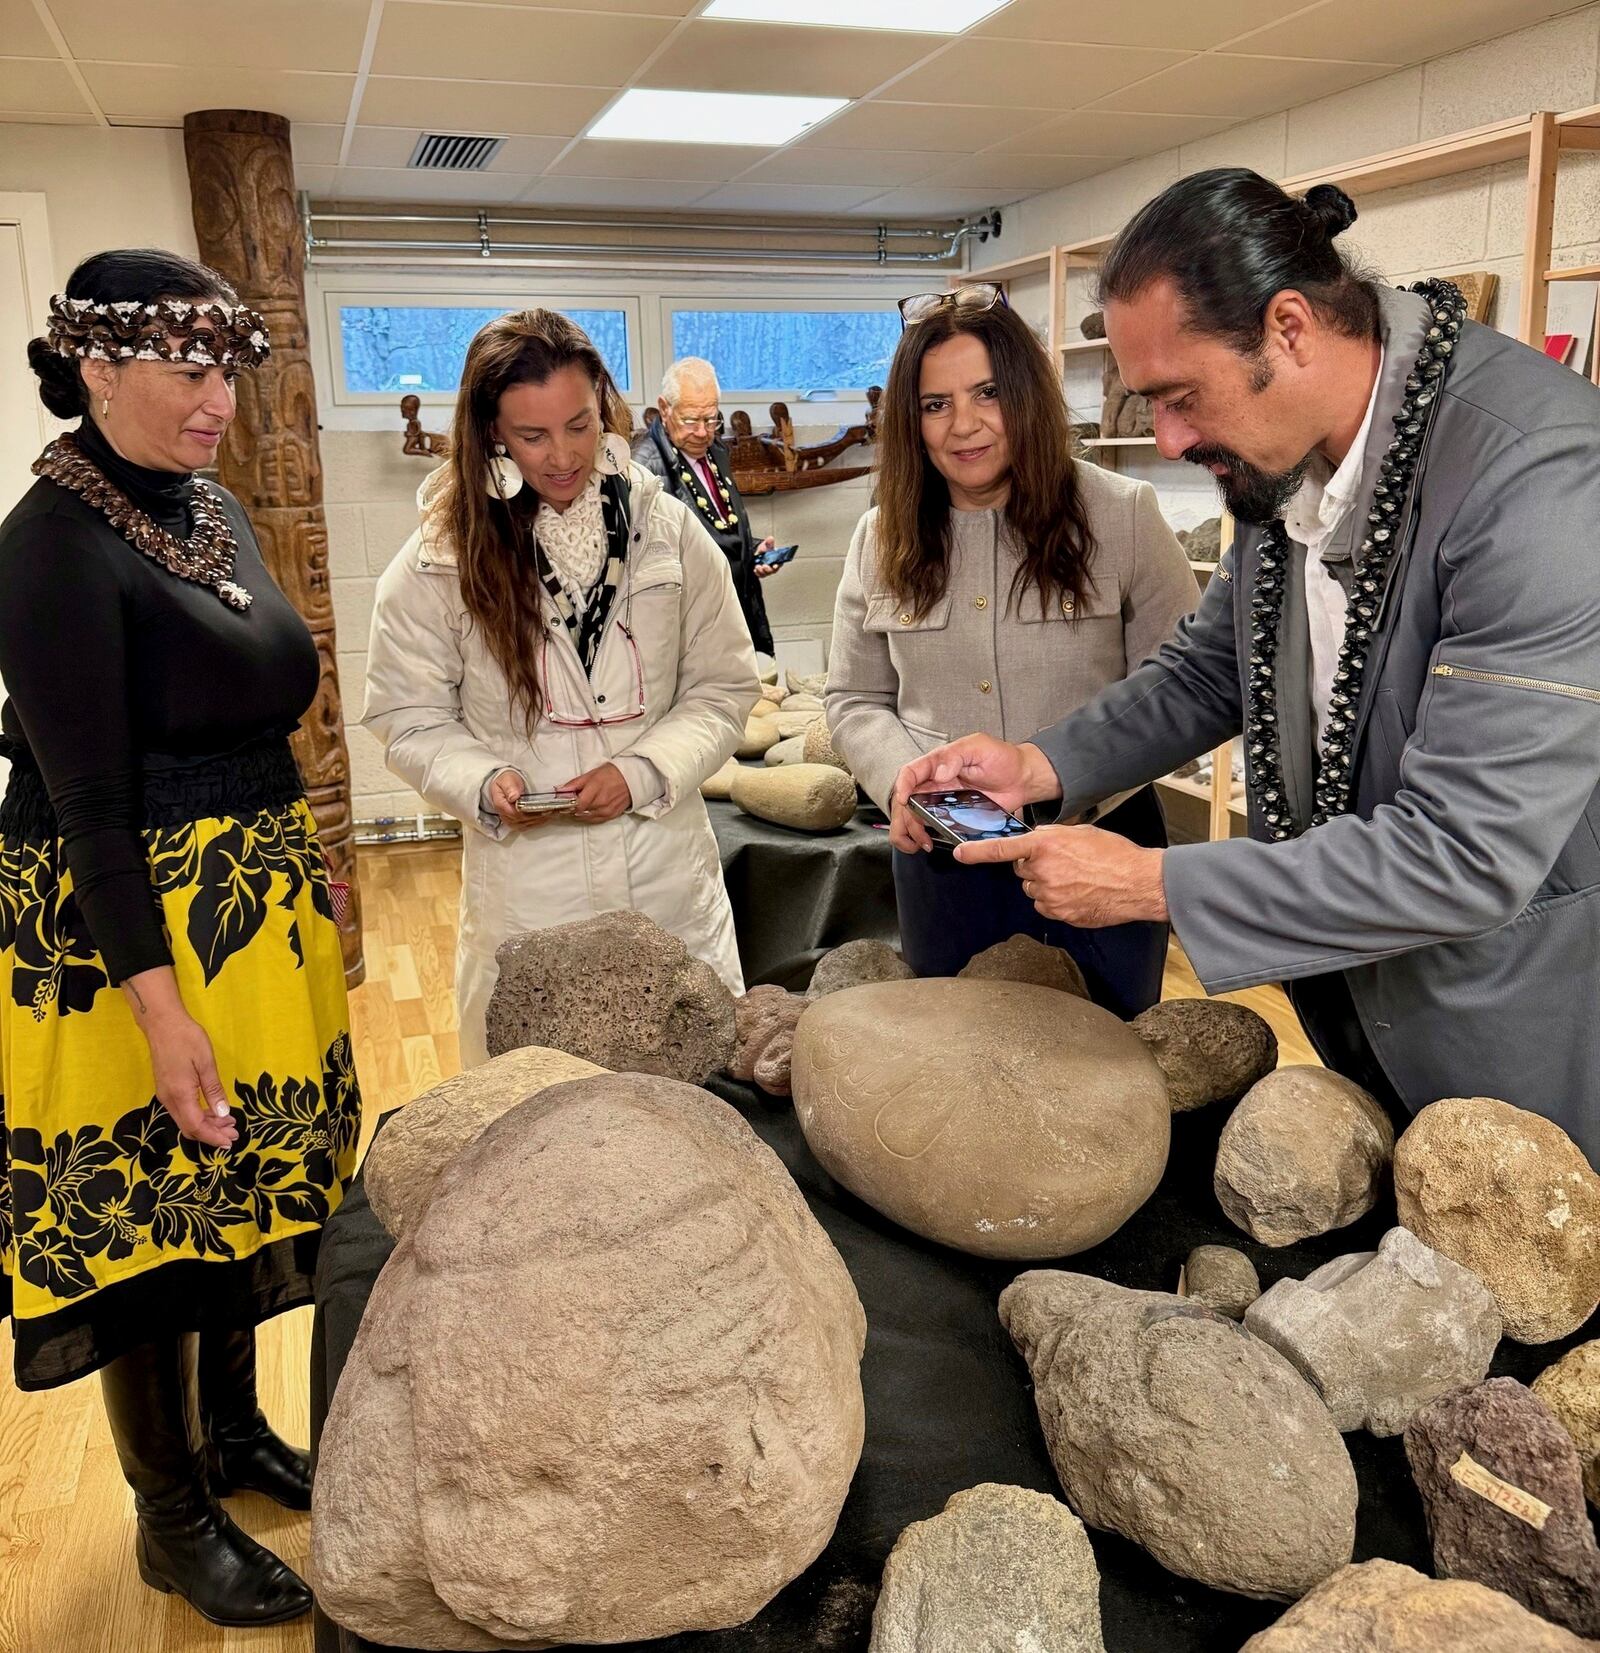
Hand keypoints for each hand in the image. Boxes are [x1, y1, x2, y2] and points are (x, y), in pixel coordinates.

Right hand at [146, 1009, 238, 1147]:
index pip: (196, 1127)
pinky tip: (212, 1111)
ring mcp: (166, 1095)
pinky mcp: (166, 1089)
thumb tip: (223, 1114)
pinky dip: (198, 1115)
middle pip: (189, 1128)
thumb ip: (214, 1090)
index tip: (230, 1142)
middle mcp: (169, 1100)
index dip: (213, 1138)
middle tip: (234, 1132)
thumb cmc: (187, 1039)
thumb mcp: (206, 1063)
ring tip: (228, 1121)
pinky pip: (182, 1111)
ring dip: (206, 1125)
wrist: (163, 1024)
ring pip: (185, 1120)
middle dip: (211, 1134)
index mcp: (180, 1095)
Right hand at [487, 768, 556, 831]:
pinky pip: (529, 825)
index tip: (543, 808)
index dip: (531, 812)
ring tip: (552, 812)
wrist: (504, 785)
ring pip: (528, 824)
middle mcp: (506, 816)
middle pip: (524, 820)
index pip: (517, 814)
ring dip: (541, 819)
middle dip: (539, 815)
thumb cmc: (506, 781)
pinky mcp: (517, 823)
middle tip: (552, 809)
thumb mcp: (507, 780)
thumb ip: (510, 787)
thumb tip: (513, 797)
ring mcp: (512, 821)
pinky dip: (539, 821)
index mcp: (502, 805)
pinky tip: (547, 816)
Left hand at [559, 762, 631, 824]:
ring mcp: (607, 810)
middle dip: (571, 809)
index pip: (577, 804)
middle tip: (568, 805)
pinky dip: (588, 817)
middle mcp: (601, 802)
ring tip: (576, 808)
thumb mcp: (591, 774)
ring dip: (579, 814)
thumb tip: (560, 790)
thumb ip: (575, 783)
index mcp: (595, 788)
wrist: (632, 779)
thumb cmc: (611, 773)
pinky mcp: (612, 815)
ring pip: (586, 818)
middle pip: (580, 812)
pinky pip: (595, 821)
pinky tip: (586, 812)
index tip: (562, 804)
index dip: (567, 805)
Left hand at [754, 536, 780, 579]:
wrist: (758, 553)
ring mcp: (767, 570)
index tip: (774, 566)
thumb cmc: (764, 550)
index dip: (777, 566)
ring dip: (762, 571)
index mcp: (777, 560)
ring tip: (758, 567)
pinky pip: (760, 575)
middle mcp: (772, 566)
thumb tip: (770, 538)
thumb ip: (769, 542)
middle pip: (772, 571)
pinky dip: (757, 573)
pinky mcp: (761, 572)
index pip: (779, 564)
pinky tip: (755, 570)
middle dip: (768, 569)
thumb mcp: (766, 545)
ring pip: (766, 574)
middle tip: (764, 566)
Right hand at [888, 736, 1060, 852]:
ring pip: (913, 814)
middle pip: (906, 798)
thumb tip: (940, 771)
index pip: (911, 772)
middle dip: (904, 817)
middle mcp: (936, 781)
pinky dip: (923, 835)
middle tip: (915, 830)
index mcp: (939, 762)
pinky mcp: (951, 814)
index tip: (904, 800)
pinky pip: (931, 825)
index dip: (903, 786)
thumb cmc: (1003, 758)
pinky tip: (927, 842)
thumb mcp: (980, 747)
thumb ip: (957, 756)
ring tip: (917, 843)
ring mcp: (942, 799)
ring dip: (909, 830)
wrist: (1022, 778)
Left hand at [954, 824, 1168, 926]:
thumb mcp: (1079, 833)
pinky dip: (1056, 900)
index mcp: (1045, 846)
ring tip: (1075, 877)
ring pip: (1033, 889)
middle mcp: (1043, 871)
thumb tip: (1036, 841)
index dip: (977, 851)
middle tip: (1061, 862)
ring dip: (1046, 883)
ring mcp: (1050, 896)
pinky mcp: (1060, 914)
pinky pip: (1046, 906)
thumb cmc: (1115, 854)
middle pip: (1021, 870)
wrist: (1138, 882)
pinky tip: (1077, 892)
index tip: (960, 853)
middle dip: (1034, 865)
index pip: (1002, 849)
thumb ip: (1051, 836)